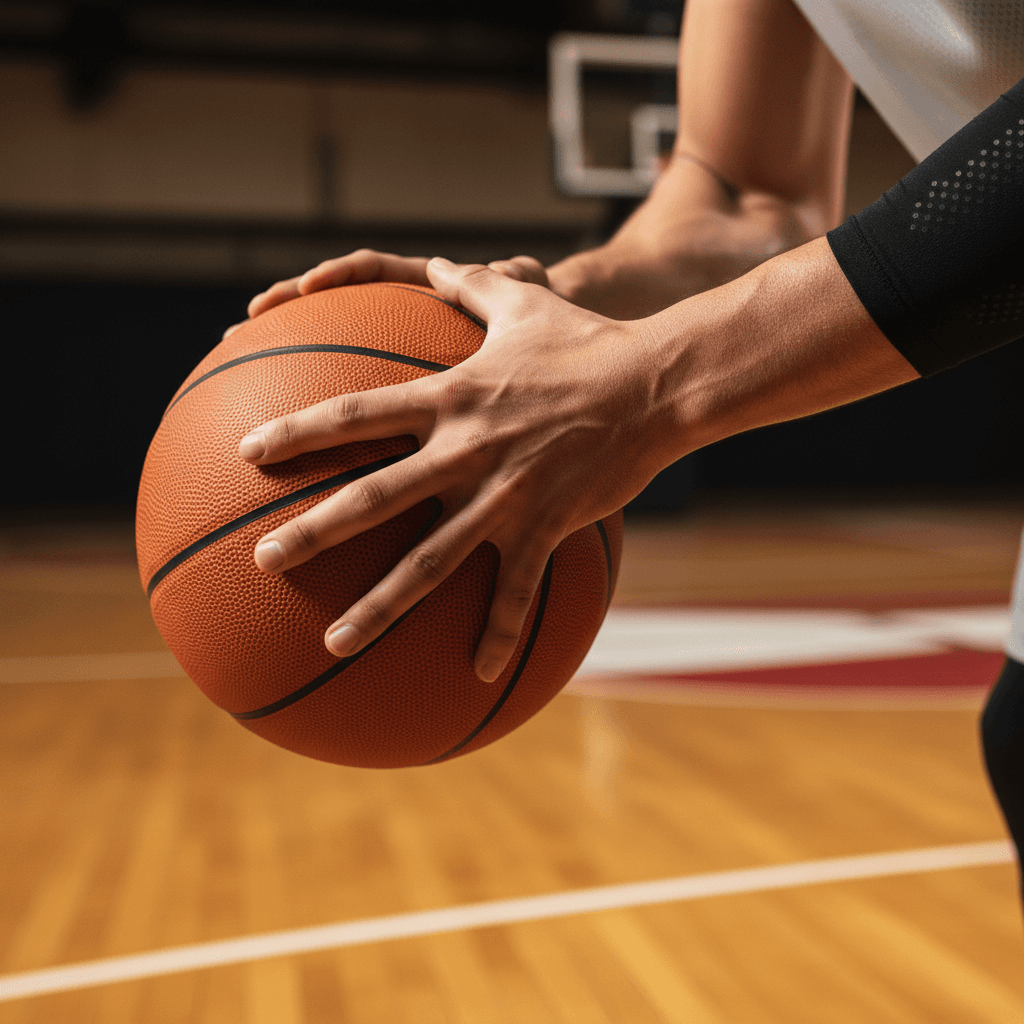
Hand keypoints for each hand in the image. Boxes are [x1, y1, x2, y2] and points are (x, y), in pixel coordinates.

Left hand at [238, 258, 677, 681]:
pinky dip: (498, 635)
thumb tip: (442, 262)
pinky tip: (478, 676)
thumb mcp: (524, 303)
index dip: (299, 433)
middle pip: (373, 497)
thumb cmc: (588, 342)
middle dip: (311, 531)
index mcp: (450, 398)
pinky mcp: (544, 527)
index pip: (356, 415)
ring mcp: (503, 497)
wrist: (656, 384)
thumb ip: (472, 284)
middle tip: (261, 562)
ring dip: (378, 606)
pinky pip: (516, 591)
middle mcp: (464, 451)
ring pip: (429, 562)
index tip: (251, 454)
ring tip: (333, 642)